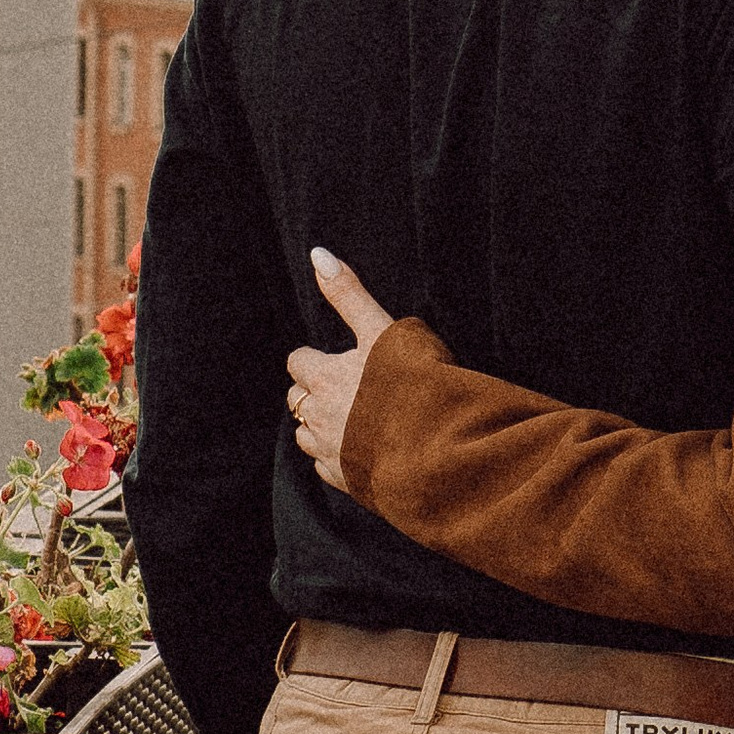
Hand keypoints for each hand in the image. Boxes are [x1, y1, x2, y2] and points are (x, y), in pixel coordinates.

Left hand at [286, 250, 398, 489]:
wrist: (436, 445)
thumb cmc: (411, 383)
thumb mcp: (382, 328)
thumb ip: (349, 294)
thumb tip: (317, 254)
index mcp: (325, 377)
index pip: (298, 362)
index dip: (311, 359)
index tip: (327, 358)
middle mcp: (320, 416)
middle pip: (297, 402)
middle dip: (310, 393)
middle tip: (339, 388)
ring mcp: (332, 452)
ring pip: (306, 437)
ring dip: (319, 426)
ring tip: (348, 419)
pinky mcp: (348, 480)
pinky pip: (327, 469)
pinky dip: (336, 458)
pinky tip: (359, 450)